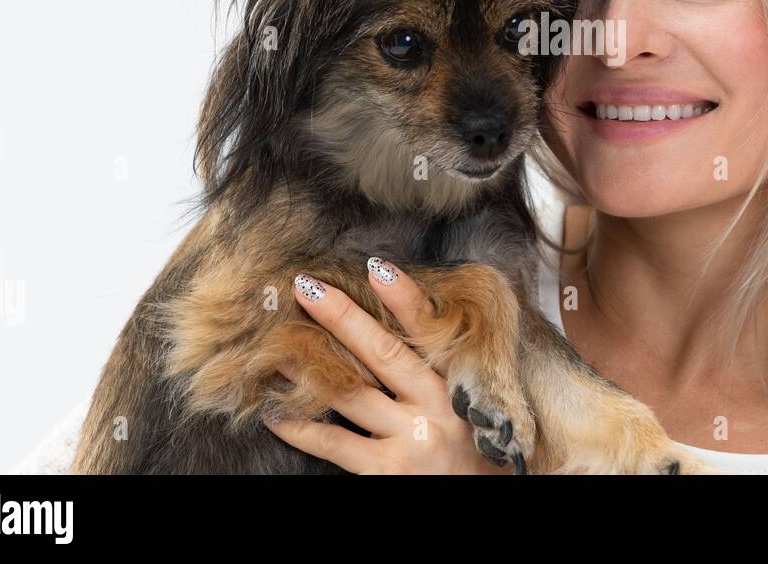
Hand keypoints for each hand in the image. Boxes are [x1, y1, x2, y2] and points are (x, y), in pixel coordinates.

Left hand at [265, 260, 512, 473]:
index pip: (430, 332)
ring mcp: (410, 440)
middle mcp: (436, 407)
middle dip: (342, 316)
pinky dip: (300, 428)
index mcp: (458, 384)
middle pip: (382, 353)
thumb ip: (443, 375)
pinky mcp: (387, 472)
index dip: (404, 297)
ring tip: (276, 343)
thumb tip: (403, 331)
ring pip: (349, 392)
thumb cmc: (479, 457)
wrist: (491, 501)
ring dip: (308, 366)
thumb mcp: (473, 408)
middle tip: (306, 287)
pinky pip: (332, 443)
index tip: (376, 266)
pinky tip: (276, 414)